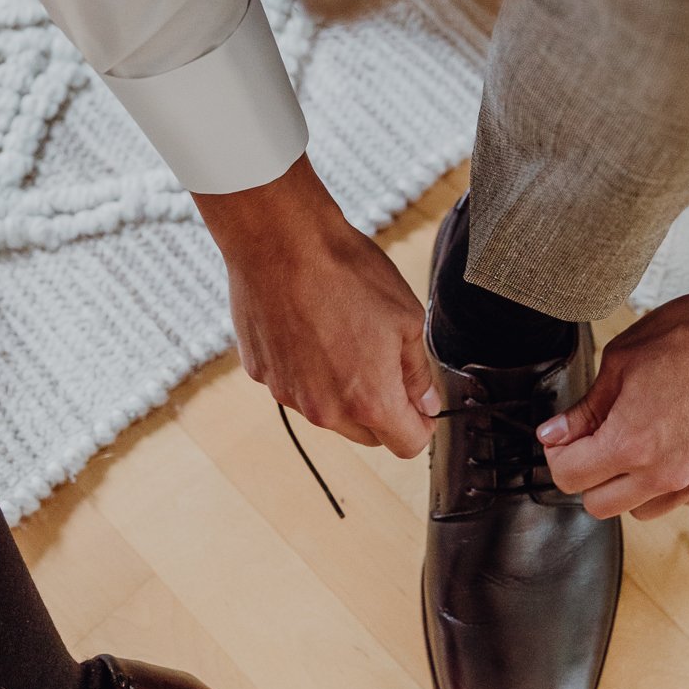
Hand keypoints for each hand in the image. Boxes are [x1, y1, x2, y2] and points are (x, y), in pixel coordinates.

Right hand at [194, 154, 438, 457]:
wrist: (281, 242)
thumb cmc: (345, 273)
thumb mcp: (406, 317)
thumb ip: (418, 371)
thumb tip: (425, 402)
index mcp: (369, 401)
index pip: (407, 445)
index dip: (421, 423)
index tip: (420, 403)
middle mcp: (325, 410)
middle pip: (367, 434)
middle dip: (383, 409)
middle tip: (385, 361)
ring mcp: (288, 394)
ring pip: (328, 411)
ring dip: (342, 390)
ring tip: (343, 335)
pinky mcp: (262, 374)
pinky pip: (294, 385)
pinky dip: (306, 369)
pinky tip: (310, 328)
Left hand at [536, 231, 688, 519]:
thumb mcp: (622, 361)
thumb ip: (585, 408)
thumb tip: (552, 435)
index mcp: (631, 443)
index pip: (569, 479)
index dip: (559, 454)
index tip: (566, 437)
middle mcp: (666, 474)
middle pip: (600, 506)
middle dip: (590, 476)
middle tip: (597, 441)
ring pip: (644, 510)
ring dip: (631, 484)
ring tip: (641, 441)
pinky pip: (686, 497)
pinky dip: (672, 479)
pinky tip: (678, 440)